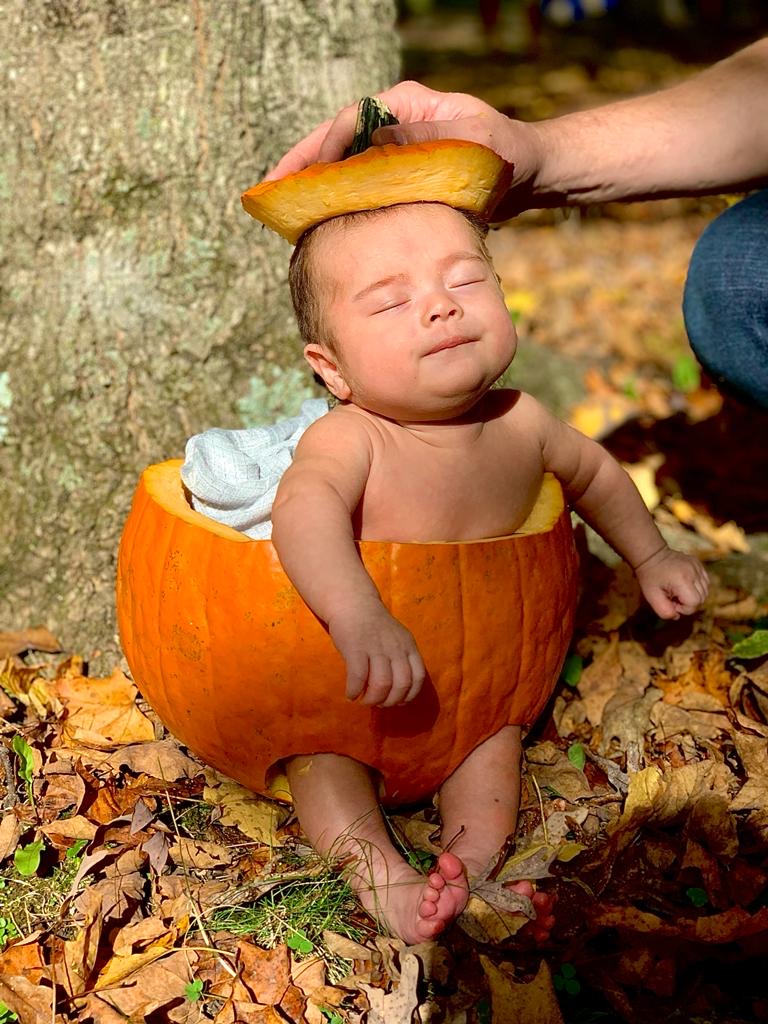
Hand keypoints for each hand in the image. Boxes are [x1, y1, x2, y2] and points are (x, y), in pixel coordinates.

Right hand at [264, 81, 542, 215]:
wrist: (529, 175)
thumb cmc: (506, 154)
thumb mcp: (471, 142)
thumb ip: (425, 141)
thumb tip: (375, 141)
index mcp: (405, 103)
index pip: (348, 122)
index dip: (319, 150)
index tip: (301, 178)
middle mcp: (393, 122)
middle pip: (335, 143)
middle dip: (301, 167)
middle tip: (269, 193)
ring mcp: (395, 150)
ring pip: (344, 167)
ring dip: (314, 188)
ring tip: (284, 212)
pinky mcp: (401, 177)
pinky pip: (362, 187)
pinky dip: (339, 204)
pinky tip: (320, 224)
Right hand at [328, 599, 425, 707]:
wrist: (353, 603)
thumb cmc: (374, 626)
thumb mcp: (397, 639)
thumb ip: (401, 661)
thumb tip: (400, 693)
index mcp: (408, 646)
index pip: (418, 677)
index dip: (409, 695)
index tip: (398, 701)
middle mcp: (395, 647)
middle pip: (401, 684)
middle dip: (390, 701)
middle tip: (379, 703)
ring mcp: (376, 647)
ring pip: (381, 684)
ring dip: (373, 699)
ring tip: (364, 700)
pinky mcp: (355, 648)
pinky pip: (358, 677)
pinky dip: (354, 691)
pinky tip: (351, 695)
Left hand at [634, 548, 709, 619]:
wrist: (651, 556)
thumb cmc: (650, 577)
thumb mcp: (652, 597)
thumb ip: (664, 611)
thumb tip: (677, 616)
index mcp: (682, 580)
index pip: (695, 603)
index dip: (683, 607)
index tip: (671, 600)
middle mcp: (693, 572)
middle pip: (701, 598)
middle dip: (688, 602)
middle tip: (673, 595)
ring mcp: (697, 567)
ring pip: (705, 591)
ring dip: (693, 595)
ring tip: (678, 589)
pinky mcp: (698, 564)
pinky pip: (705, 582)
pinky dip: (697, 587)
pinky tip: (684, 584)